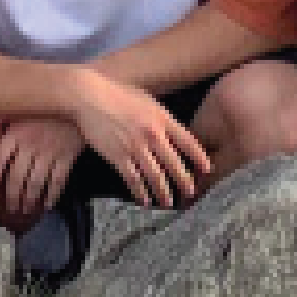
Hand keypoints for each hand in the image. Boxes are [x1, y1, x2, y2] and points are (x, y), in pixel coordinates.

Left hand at [0, 117, 84, 227]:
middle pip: (16, 177)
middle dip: (11, 197)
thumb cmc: (44, 107)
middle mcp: (31, 144)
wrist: (78, 102)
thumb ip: (0, 116)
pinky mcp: (67, 158)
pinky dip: (52, 196)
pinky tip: (46, 206)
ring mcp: (50, 152)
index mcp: (16, 132)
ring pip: (36, 183)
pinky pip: (58, 182)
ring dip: (29, 201)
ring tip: (25, 211)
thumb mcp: (20, 108)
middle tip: (9, 211)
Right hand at [65, 69, 213, 208]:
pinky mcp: (117, 156)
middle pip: (174, 163)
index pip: (188, 141)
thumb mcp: (147, 100)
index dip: (199, 157)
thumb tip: (173, 131)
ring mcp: (135, 147)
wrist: (89, 96)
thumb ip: (161, 116)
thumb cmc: (118, 93)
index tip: (207, 170)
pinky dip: (140, 192)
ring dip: (163, 192)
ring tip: (169, 203)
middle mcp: (152, 135)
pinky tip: (145, 201)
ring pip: (155, 176)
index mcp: (162, 119)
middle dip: (184, 181)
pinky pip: (133, 179)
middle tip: (191, 193)